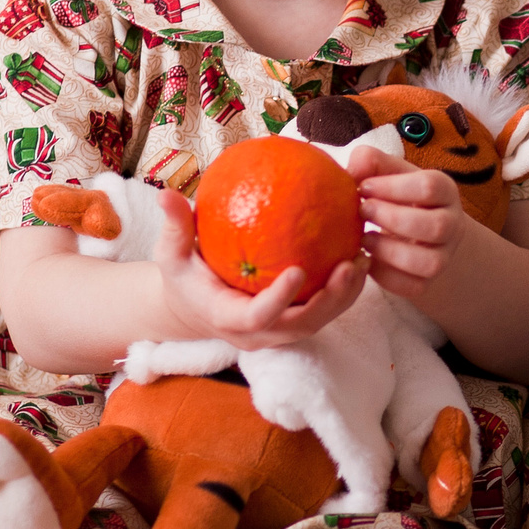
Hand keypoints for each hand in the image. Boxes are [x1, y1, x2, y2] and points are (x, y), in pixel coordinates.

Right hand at [149, 187, 366, 349]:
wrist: (192, 309)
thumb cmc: (183, 276)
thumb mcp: (172, 253)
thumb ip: (175, 227)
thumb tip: (165, 194)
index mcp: (227, 318)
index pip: (257, 317)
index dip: (279, 299)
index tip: (298, 269)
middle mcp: (257, 334)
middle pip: (300, 325)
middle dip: (329, 300)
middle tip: (348, 265)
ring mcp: (278, 334)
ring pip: (319, 322)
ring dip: (345, 295)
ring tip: (364, 259)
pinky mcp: (293, 325)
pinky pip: (323, 311)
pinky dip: (344, 290)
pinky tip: (361, 255)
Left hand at [344, 141, 474, 306]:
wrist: (416, 231)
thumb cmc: (398, 196)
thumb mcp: (389, 173)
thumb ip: (371, 162)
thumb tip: (354, 168)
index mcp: (445, 191)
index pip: (430, 186)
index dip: (393, 187)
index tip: (364, 187)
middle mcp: (453, 224)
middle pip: (436, 226)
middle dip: (392, 219)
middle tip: (362, 211)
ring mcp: (444, 256)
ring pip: (430, 262)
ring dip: (390, 251)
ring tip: (364, 240)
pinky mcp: (428, 282)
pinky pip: (413, 287)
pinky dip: (386, 276)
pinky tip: (368, 260)